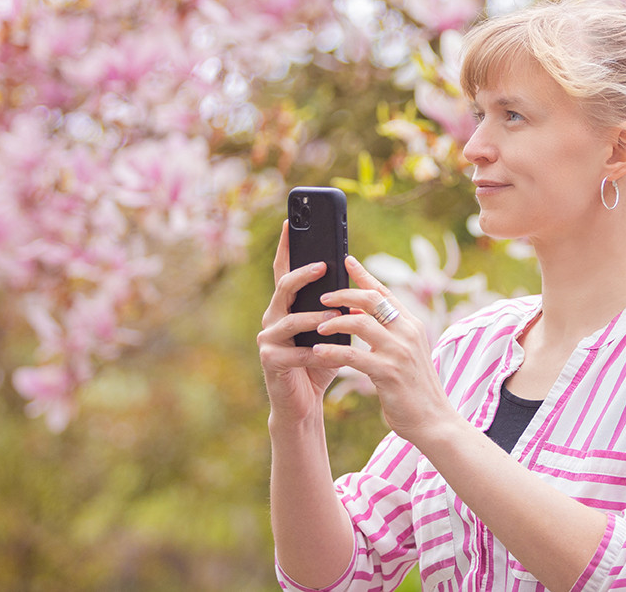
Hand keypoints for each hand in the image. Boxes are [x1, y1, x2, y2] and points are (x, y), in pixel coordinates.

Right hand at [258, 220, 345, 423]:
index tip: (290, 221)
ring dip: (315, 317)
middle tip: (324, 265)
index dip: (287, 246)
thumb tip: (357, 285)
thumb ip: (337, 309)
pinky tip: (331, 354)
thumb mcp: (331, 331)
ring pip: (290, 319)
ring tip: (336, 317)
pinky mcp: (271, 361)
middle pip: (284, 286)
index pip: (285, 270)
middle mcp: (272, 317)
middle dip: (304, 274)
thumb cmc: (319, 362)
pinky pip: (295, 352)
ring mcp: (268, 339)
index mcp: (286, 306)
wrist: (302, 404)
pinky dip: (315, 352)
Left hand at [311, 255, 457, 447]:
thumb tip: (357, 314)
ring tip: (318, 326)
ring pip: (360, 324)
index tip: (347, 260)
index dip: (364, 274)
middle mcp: (408, 332)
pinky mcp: (388, 373)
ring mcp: (399, 352)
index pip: (385, 291)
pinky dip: (333, 352)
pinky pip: (354, 356)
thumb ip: (387, 332)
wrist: (434, 421)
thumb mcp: (405, 353)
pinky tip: (318, 352)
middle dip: (344, 295)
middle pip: (371, 300)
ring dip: (334, 323)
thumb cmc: (414, 387)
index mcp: (412, 324)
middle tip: (322, 297)